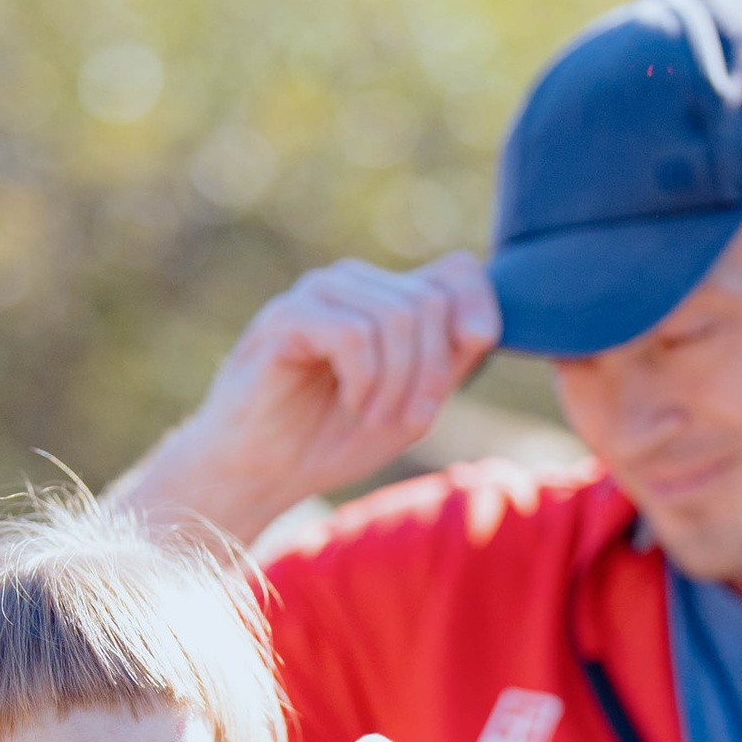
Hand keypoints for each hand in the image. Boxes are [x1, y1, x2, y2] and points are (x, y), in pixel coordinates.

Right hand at [118, 254, 502, 537]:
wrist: (260, 471)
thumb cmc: (333, 438)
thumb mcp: (411, 405)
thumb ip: (449, 363)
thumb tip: (481, 323)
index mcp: (387, 297)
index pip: (458, 270)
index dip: (480, 307)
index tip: (473, 352)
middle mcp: (354, 283)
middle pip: (430, 302)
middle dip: (431, 371)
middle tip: (406, 419)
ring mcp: (318, 293)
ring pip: (396, 317)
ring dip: (397, 383)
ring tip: (373, 418)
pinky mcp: (286, 316)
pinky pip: (354, 334)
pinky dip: (364, 380)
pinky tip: (351, 403)